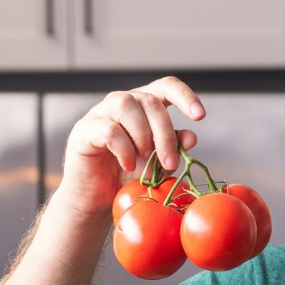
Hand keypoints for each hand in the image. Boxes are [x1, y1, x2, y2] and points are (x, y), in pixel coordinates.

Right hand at [57, 76, 205, 217]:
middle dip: (165, 134)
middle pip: (151, 101)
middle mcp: (121, 102)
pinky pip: (109, 129)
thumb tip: (191, 137)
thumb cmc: (127, 176)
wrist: (97, 198)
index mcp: (143, 106)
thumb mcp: (159, 163)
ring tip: (143, 160)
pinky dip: (124, 149)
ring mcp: (100, 113)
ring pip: (127, 106)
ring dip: (143, 137)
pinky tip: (126, 165)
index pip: (166, 86)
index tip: (200, 116)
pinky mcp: (84, 130)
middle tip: (169, 163)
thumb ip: (174, 148)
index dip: (185, 96)